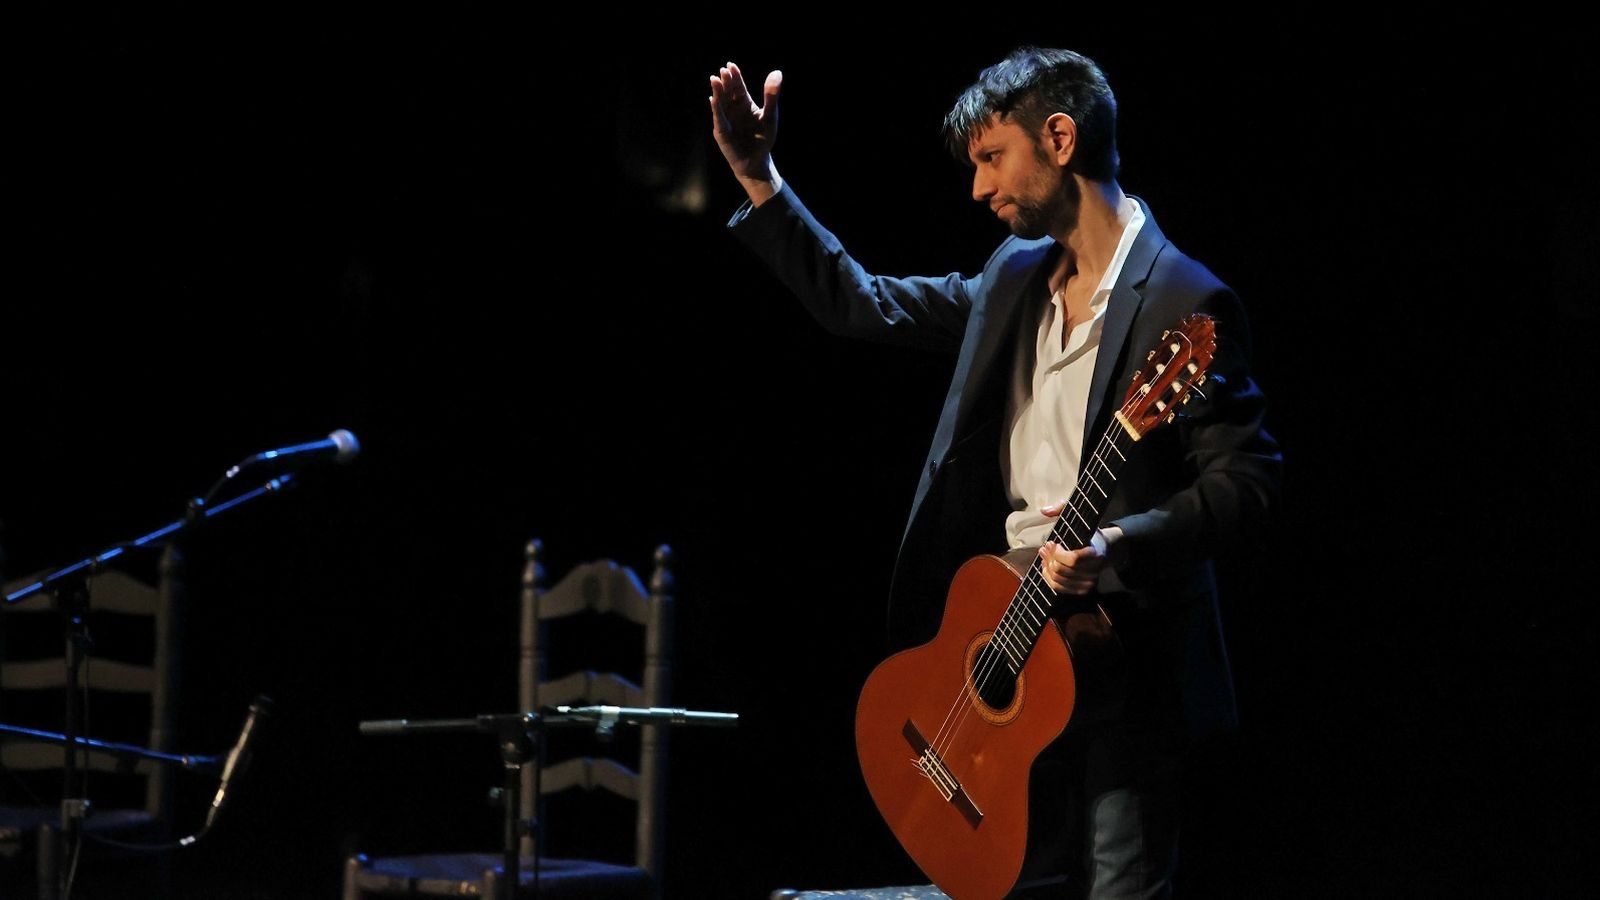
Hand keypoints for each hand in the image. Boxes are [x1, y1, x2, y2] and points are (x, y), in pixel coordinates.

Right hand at [709, 61, 782, 204]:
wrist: (757, 161)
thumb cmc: (763, 139)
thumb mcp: (770, 116)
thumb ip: (771, 96)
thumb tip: (777, 72)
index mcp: (745, 104)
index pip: (738, 87)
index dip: (735, 76)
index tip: (730, 65)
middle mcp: (733, 110)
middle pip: (728, 92)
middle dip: (725, 82)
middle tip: (722, 70)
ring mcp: (726, 120)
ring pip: (720, 103)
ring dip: (717, 92)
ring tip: (714, 79)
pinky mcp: (722, 132)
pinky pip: (719, 118)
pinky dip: (716, 109)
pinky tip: (713, 99)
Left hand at [1036, 501, 1121, 594]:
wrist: (1105, 550)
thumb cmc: (1089, 533)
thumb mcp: (1079, 517)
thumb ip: (1061, 508)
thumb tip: (1044, 511)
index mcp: (1095, 552)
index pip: (1073, 559)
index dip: (1057, 553)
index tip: (1052, 542)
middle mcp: (1093, 569)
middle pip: (1061, 570)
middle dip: (1049, 558)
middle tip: (1044, 548)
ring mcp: (1088, 581)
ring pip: (1058, 580)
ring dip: (1046, 567)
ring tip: (1044, 556)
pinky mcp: (1082, 589)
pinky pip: (1059, 588)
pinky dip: (1048, 578)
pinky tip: (1046, 567)